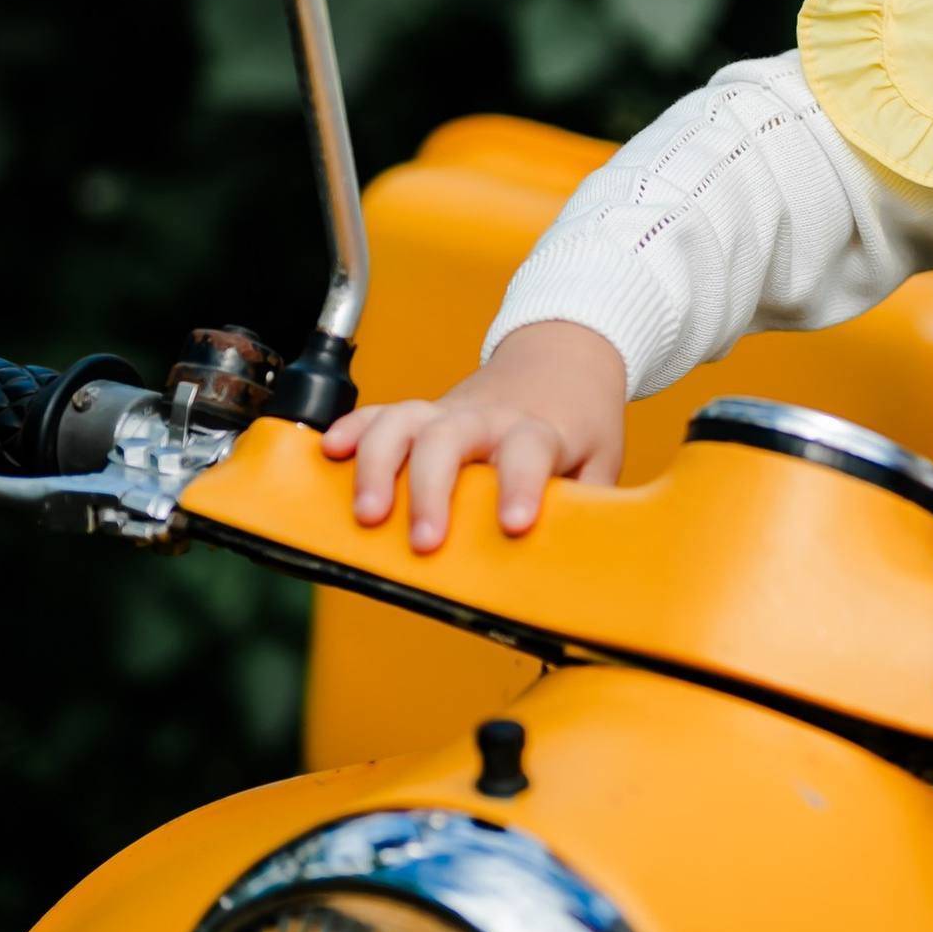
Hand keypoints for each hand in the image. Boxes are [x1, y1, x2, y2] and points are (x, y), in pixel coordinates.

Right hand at [323, 321, 628, 548]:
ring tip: (368, 514)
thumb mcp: (601, 465)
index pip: (528, 450)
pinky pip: (379, 413)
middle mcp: (487, 416)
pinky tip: (330, 452)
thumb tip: (579, 573)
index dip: (520, 485)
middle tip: (425, 542)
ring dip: (379, 465)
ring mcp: (448, 411)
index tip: (515, 524)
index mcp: (538, 429)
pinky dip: (352, 429)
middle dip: (430, 490)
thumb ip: (590, 513)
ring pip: (404, 421)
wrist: (562, 358)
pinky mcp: (422, 414)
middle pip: (449, 438)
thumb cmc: (580, 421)